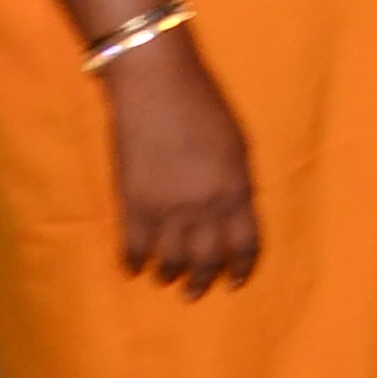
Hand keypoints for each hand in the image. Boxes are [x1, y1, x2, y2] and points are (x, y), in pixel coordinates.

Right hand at [103, 35, 259, 296]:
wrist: (156, 85)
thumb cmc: (203, 106)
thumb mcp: (238, 146)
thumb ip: (238, 184)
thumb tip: (236, 213)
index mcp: (237, 191)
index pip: (245, 245)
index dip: (241, 268)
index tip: (235, 281)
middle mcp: (205, 208)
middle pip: (207, 260)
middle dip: (202, 281)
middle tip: (195, 292)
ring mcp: (166, 208)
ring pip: (169, 260)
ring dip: (169, 274)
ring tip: (166, 280)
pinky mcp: (131, 202)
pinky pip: (132, 247)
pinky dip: (133, 262)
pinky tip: (133, 269)